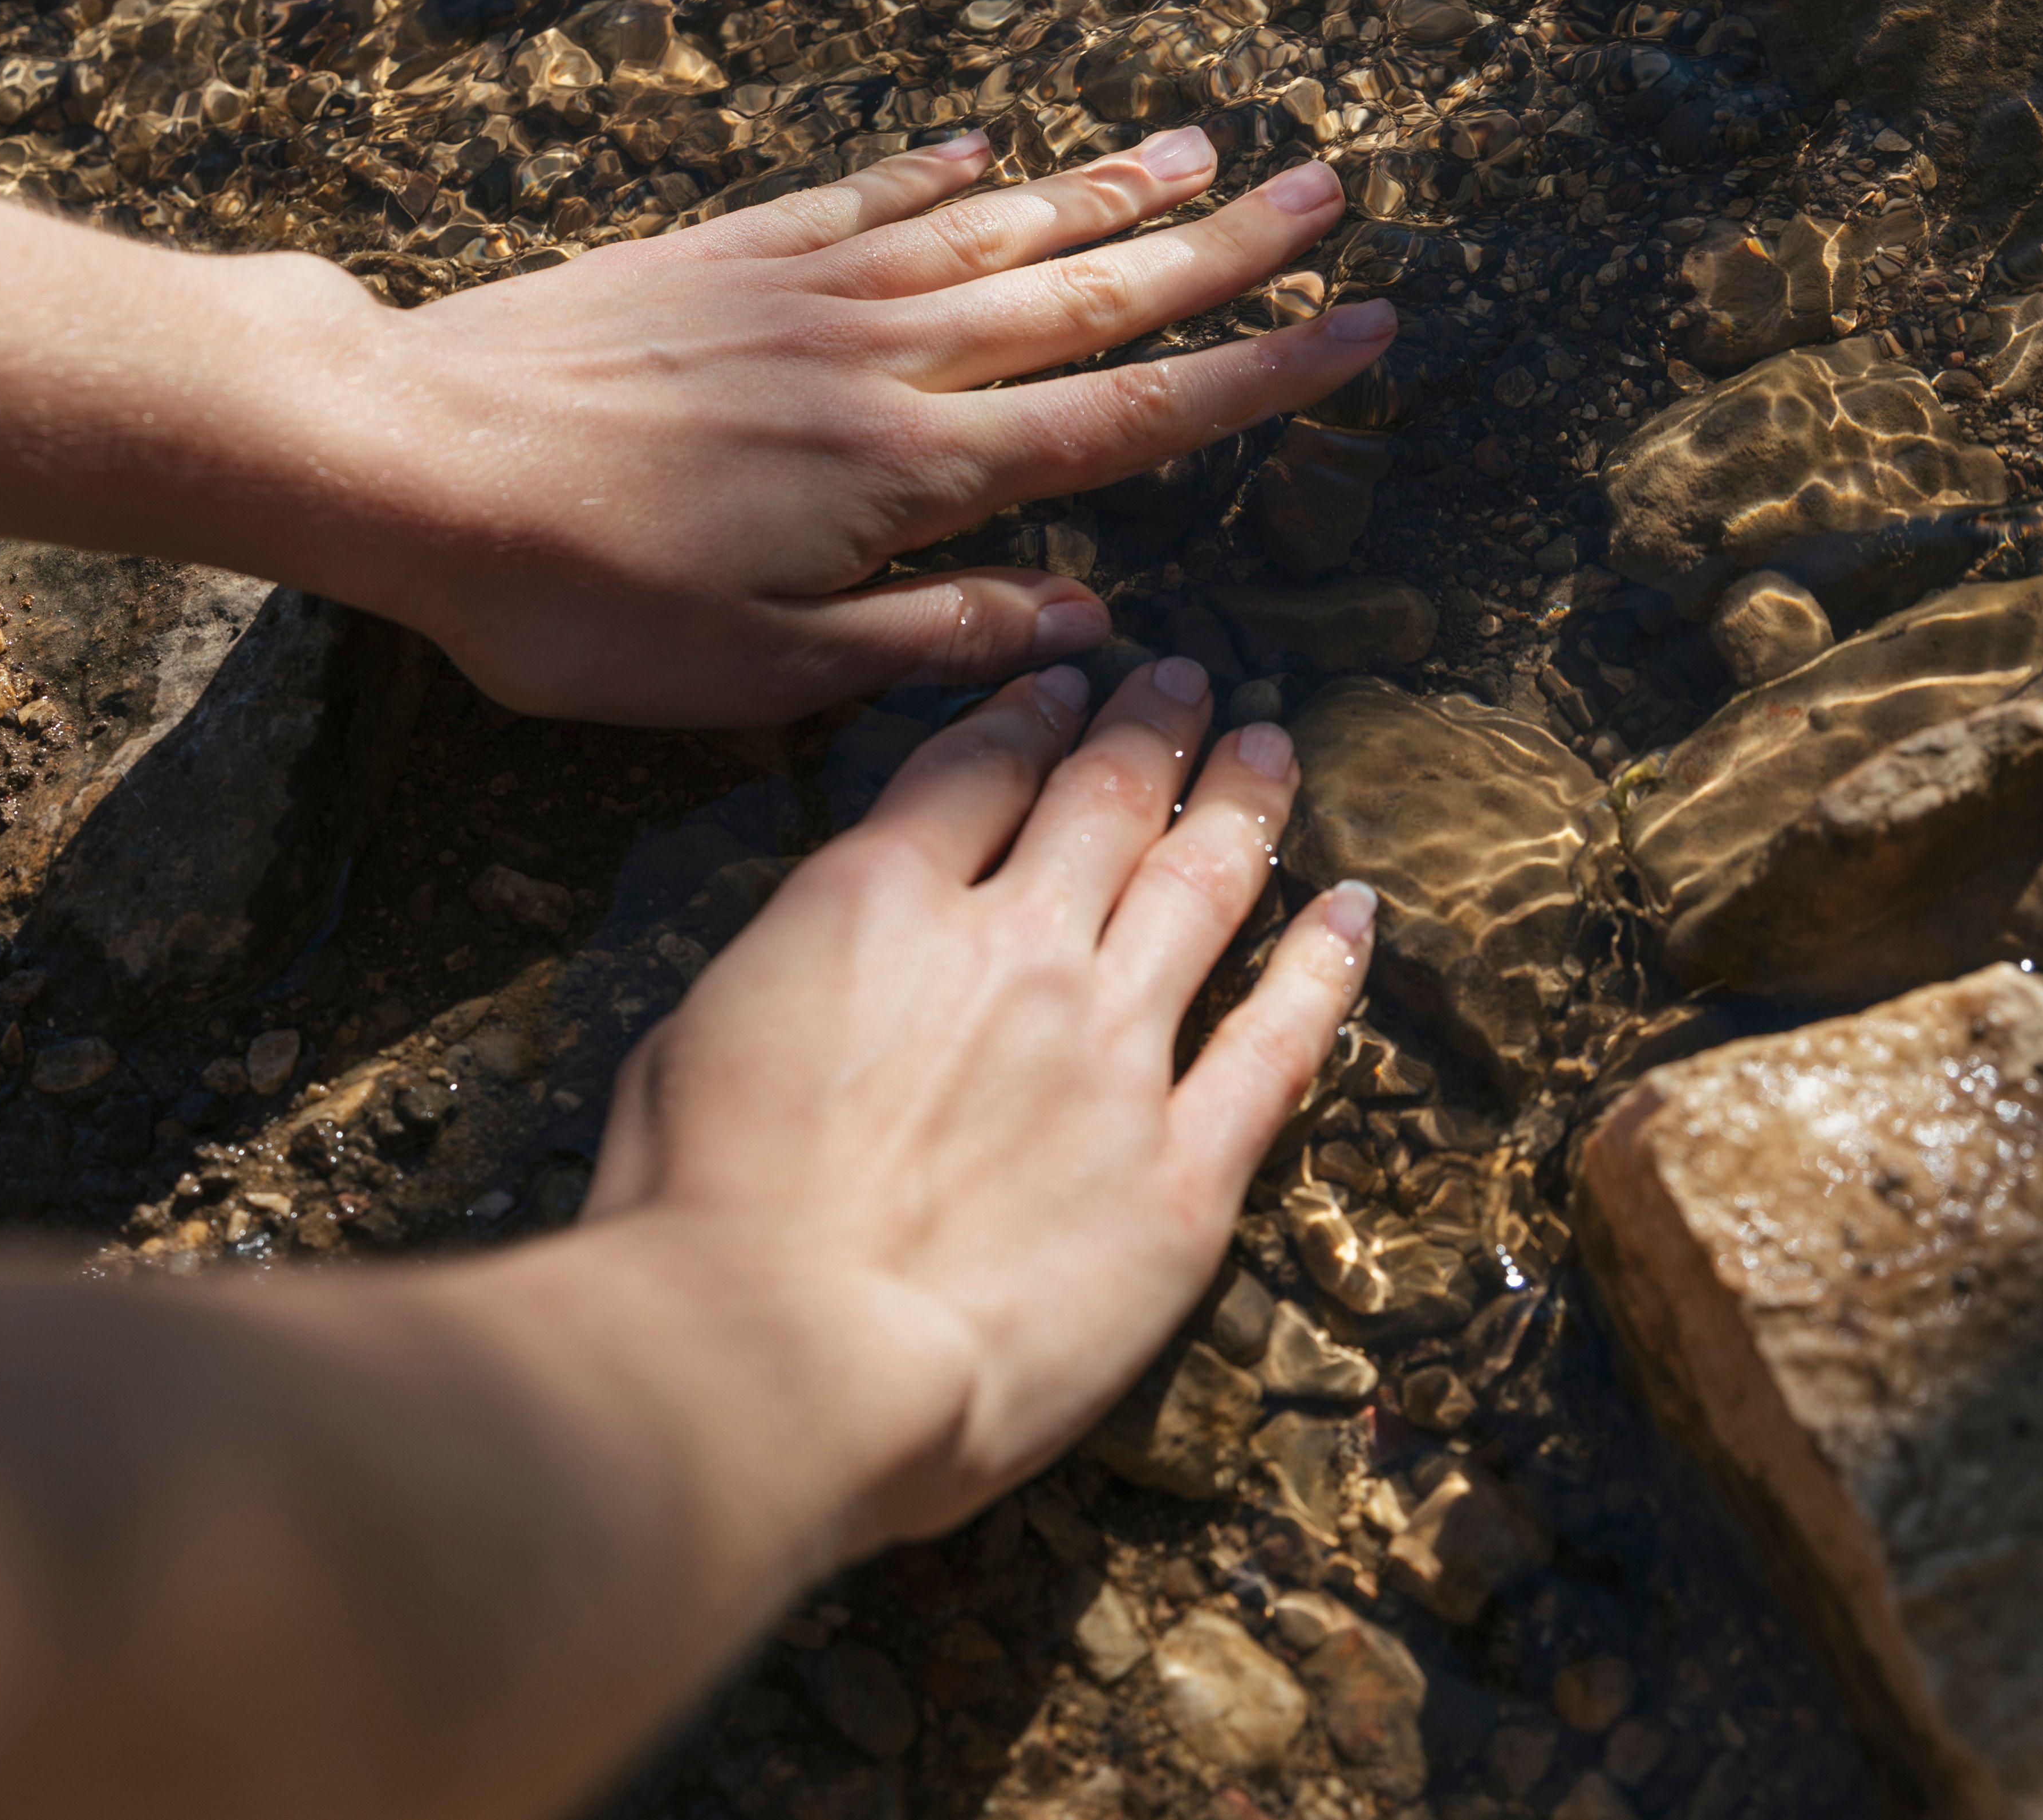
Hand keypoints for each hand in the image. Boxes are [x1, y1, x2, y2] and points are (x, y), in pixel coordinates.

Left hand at [327, 129, 1386, 724]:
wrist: (405, 455)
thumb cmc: (569, 597)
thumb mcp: (755, 672)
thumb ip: (930, 639)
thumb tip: (1084, 622)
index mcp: (907, 471)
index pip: (1126, 418)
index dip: (1257, 375)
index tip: (1363, 325)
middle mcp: (879, 356)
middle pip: (1087, 292)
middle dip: (1223, 247)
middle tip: (1334, 190)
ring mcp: (800, 288)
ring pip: (990, 226)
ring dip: (1104, 190)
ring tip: (1203, 147)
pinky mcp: (718, 253)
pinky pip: (859, 197)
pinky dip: (936, 171)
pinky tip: (988, 147)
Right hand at [578, 657, 1377, 1547]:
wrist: (779, 1358)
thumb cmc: (695, 1218)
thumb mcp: (689, 1043)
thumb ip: (784, 982)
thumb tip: (823, 977)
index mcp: (876, 905)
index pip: (975, 770)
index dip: (1031, 715)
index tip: (1068, 685)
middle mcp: (1014, 950)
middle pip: (1103, 803)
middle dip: (1148, 731)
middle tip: (1183, 686)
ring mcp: (1112, 1055)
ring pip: (1203, 887)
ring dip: (1241, 804)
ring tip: (1267, 750)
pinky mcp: (1183, 1173)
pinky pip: (1278, 1046)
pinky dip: (1325, 967)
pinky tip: (1353, 912)